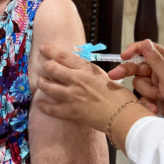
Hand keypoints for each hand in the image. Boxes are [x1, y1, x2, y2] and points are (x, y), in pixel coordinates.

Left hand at [36, 45, 156, 133]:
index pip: (63, 56)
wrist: (122, 115)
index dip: (50, 51)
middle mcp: (76, 79)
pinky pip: (51, 109)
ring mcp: (72, 96)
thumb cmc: (118, 95)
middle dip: (46, 67)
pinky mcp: (71, 111)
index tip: (43, 48)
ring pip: (47, 86)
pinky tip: (40, 103)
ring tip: (42, 83)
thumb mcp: (103, 75)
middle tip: (46, 69)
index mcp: (86, 68)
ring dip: (42, 83)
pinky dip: (44, 106)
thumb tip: (77, 69)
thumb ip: (87, 71)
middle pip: (51, 68)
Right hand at [110, 40, 163, 121]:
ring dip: (147, 92)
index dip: (134, 51)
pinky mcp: (155, 98)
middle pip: (139, 66)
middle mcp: (161, 72)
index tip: (123, 56)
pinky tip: (156, 107)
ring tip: (159, 97)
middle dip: (128, 71)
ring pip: (139, 83)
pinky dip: (147, 102)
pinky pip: (143, 97)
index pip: (147, 50)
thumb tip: (145, 43)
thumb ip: (155, 60)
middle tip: (114, 75)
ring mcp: (158, 85)